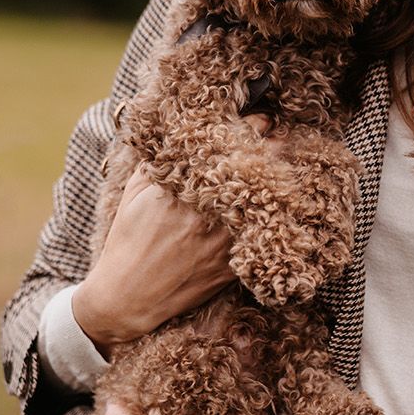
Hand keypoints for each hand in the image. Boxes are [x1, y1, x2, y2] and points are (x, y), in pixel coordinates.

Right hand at [71, 113, 273, 350]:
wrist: (129, 295)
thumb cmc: (129, 238)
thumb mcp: (136, 189)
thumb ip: (161, 158)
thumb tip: (179, 130)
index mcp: (185, 187)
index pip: (233, 143)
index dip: (255, 126)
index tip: (263, 119)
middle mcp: (209, 212)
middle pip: (259, 169)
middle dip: (273, 149)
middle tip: (282, 137)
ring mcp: (225, 240)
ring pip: (269, 200)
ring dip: (277, 182)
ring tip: (284, 167)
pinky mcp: (234, 265)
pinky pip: (264, 236)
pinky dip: (274, 218)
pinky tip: (277, 207)